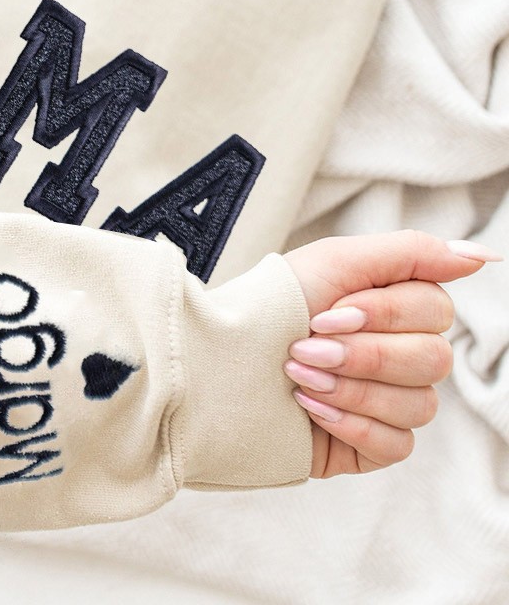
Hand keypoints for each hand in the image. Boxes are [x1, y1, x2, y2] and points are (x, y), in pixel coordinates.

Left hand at [280, 230, 499, 477]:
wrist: (215, 365)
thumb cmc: (270, 306)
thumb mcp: (335, 260)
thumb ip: (413, 252)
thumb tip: (483, 256)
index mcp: (392, 307)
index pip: (435, 310)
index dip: (383, 313)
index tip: (327, 312)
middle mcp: (396, 353)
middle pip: (434, 359)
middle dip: (362, 353)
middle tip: (305, 347)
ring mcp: (385, 401)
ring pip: (419, 404)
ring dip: (350, 388)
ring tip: (298, 377)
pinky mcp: (369, 445)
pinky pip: (398, 444)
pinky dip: (351, 425)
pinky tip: (310, 411)